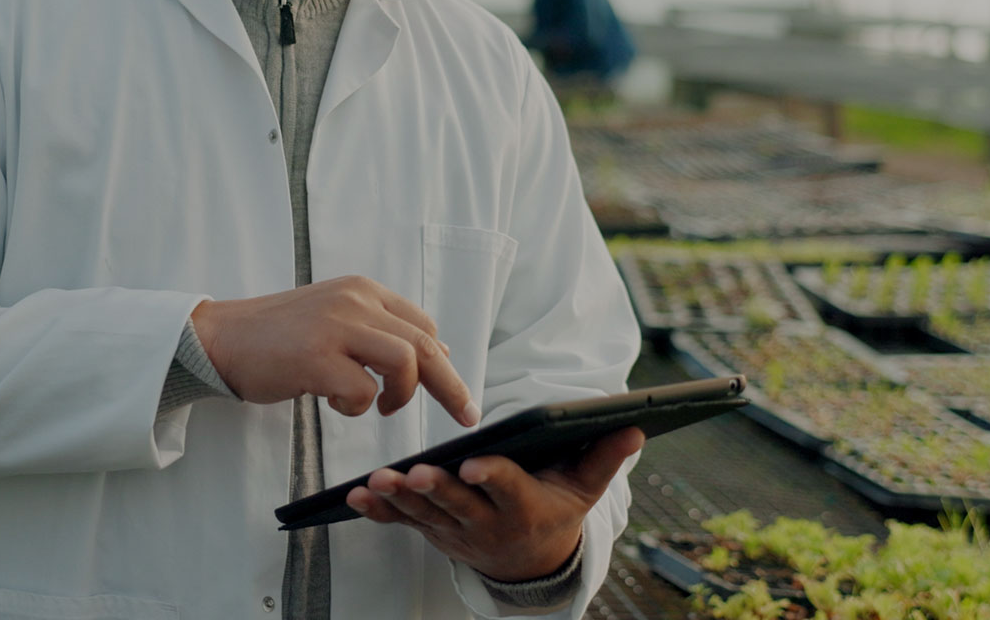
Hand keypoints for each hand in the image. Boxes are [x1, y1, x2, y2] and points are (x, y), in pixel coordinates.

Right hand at [189, 276, 477, 426]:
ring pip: (405, 362)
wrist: (220, 338)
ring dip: (400, 395)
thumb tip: (435, 351)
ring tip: (379, 407)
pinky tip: (332, 403)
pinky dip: (356, 407)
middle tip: (467, 415)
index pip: (422, 323)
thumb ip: (377, 330)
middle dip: (451, 385)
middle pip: (426, 343)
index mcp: (361, 290)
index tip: (449, 386)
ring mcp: (335, 327)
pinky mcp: (316, 358)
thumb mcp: (333, 318)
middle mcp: (354, 301)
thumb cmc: (276, 337)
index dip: (441, 359)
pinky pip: (363, 392)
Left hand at [345, 426, 643, 581]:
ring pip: (424, 514)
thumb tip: (634, 425)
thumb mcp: (583, 489)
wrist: (531, 563)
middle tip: (416, 473)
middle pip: (457, 505)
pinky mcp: (433, 531)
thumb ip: (603, 457)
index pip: (506, 488)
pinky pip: (402, 522)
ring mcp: (455, 531)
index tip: (473, 465)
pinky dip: (378, 512)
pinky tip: (355, 497)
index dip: (490, 477)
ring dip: (398, 498)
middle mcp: (486, 524)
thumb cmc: (556, 511)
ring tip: (375, 481)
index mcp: (523, 507)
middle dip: (436, 490)